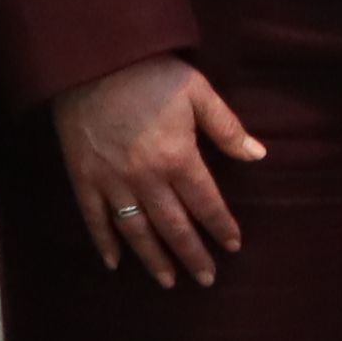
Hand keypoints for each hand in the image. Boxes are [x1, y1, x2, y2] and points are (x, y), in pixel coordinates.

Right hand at [58, 52, 266, 286]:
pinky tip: (115, 263)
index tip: (233, 246)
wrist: (92, 59)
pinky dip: (104, 243)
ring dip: (154, 259)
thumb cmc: (150, 72)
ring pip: (136, 232)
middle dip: (193, 255)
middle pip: (174, 227)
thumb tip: (257, 155)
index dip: (221, 227)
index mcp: (178, 158)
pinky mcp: (83, 177)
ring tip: (168, 281)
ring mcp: (112, 181)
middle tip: (206, 279)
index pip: (206, 203)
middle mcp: (147, 179)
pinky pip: (94, 219)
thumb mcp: (198, 91)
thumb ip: (227, 127)